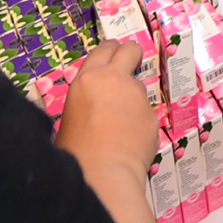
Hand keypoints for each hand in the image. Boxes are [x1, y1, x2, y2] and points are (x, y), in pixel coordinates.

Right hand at [53, 40, 157, 179]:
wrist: (102, 173)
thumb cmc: (75, 151)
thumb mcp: (69, 117)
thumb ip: (85, 101)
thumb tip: (91, 105)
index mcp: (88, 79)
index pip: (104, 49)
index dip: (111, 52)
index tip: (113, 59)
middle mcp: (115, 80)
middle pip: (130, 49)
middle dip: (131, 56)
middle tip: (128, 71)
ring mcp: (137, 95)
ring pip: (139, 87)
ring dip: (133, 100)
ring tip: (120, 127)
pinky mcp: (152, 114)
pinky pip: (146, 114)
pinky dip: (141, 124)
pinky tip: (130, 142)